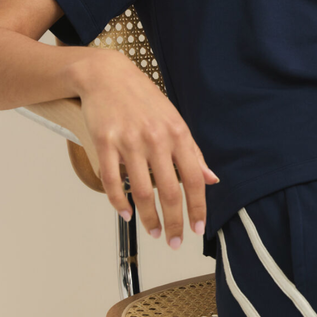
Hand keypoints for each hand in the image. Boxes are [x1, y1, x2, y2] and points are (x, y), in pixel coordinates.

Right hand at [74, 49, 219, 248]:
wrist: (107, 75)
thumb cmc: (143, 99)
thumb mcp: (175, 120)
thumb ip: (193, 152)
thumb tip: (211, 179)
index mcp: (177, 134)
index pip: (194, 178)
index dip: (198, 207)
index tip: (199, 228)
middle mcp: (156, 139)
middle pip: (169, 191)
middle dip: (174, 222)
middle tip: (175, 241)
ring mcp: (129, 141)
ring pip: (141, 191)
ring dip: (148, 218)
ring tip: (153, 232)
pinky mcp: (104, 142)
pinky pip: (111, 181)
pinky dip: (119, 202)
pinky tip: (127, 214)